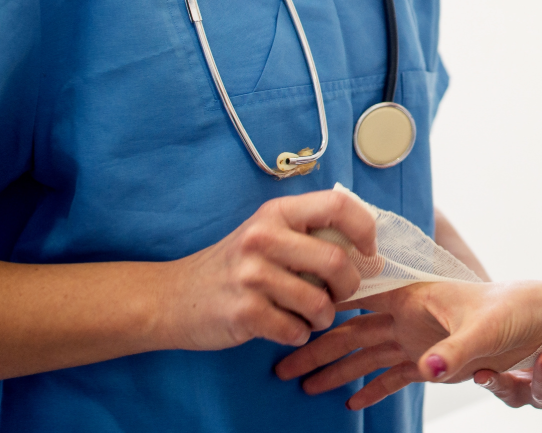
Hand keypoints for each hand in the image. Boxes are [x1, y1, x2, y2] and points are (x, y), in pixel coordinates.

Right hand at [156, 187, 378, 351]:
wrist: (173, 297)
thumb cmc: (234, 265)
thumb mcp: (267, 233)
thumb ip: (309, 233)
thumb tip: (367, 249)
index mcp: (277, 212)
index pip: (339, 206)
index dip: (365, 230)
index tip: (368, 253)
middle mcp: (263, 238)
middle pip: (337, 261)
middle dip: (349, 286)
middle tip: (340, 295)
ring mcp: (251, 275)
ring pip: (320, 303)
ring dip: (323, 317)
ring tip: (310, 315)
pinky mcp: (244, 312)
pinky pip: (296, 331)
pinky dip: (298, 334)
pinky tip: (285, 327)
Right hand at [274, 279, 541, 408]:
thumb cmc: (518, 308)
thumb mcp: (488, 328)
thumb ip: (457, 350)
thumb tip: (426, 370)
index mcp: (414, 295)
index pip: (357, 298)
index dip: (322, 307)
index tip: (288, 317)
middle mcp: (408, 314)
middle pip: (350, 330)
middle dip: (314, 345)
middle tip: (279, 364)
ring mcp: (417, 336)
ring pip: (364, 352)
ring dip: (334, 369)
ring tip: (300, 384)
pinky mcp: (431, 358)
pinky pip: (391, 374)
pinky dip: (371, 387)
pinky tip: (348, 401)